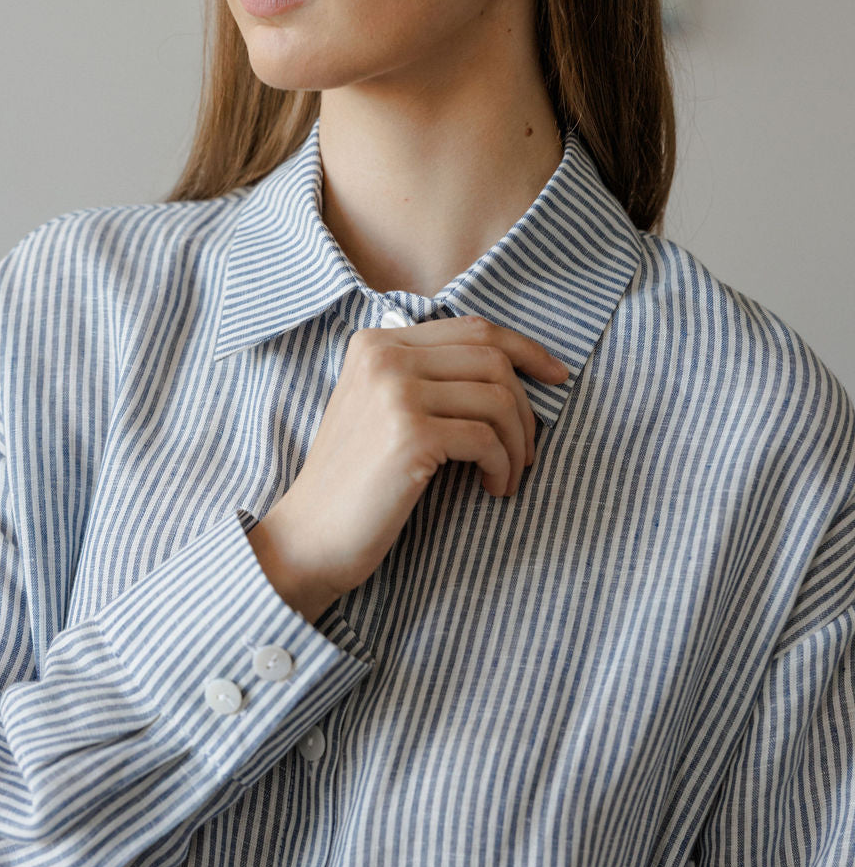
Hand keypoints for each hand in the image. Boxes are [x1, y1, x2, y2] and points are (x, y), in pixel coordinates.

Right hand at [247, 313, 568, 619]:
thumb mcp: (382, 410)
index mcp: (376, 343)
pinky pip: (487, 437)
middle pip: (492, 358)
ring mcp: (394, 392)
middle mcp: (383, 356)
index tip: (557, 377)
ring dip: (518, 443)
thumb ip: (427, 377)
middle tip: (526, 451)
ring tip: (507, 475)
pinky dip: (502, 465)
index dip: (526, 349)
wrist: (310, 538)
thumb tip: (513, 368)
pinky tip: (491, 488)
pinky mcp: (409, 434)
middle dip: (525, 407)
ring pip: (497, 397)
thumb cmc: (356, 483)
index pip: (473, 329)